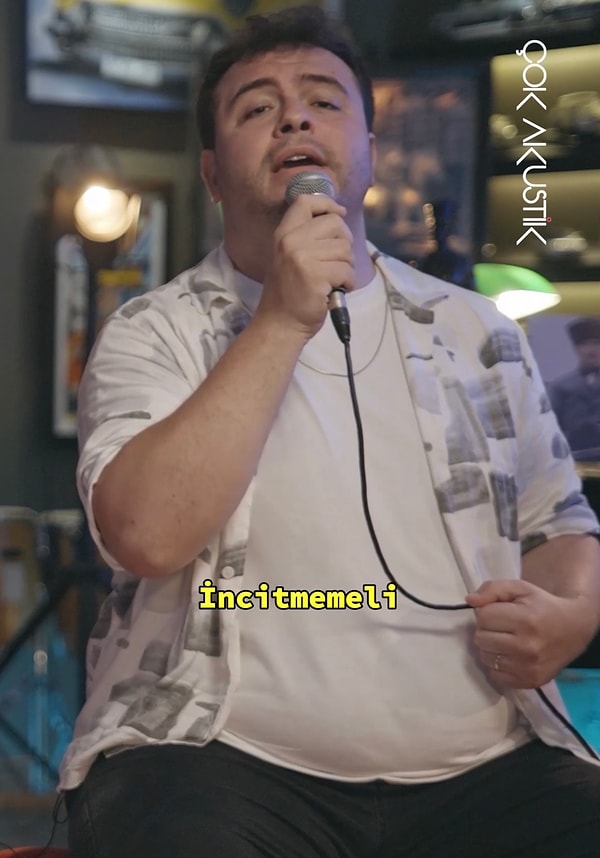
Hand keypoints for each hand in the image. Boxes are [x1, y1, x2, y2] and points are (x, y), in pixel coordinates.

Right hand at [257, 193, 354, 339]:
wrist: (280, 324)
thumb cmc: (290, 293)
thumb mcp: (290, 256)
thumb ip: (307, 236)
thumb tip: (338, 216)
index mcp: (283, 234)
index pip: (306, 201)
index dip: (327, 203)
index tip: (339, 212)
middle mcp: (291, 242)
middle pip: (335, 224)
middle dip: (344, 244)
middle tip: (337, 262)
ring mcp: (302, 258)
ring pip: (345, 249)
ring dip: (346, 267)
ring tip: (332, 280)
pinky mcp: (316, 276)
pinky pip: (347, 271)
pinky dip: (347, 283)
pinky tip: (334, 290)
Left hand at [466, 579, 594, 688]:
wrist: (573, 629)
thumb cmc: (542, 606)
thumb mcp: (520, 588)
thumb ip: (493, 589)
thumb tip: (470, 601)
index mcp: (526, 620)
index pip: (483, 616)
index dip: (488, 611)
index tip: (502, 612)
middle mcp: (527, 647)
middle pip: (480, 638)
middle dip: (488, 629)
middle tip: (504, 626)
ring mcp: (528, 668)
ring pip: (485, 657)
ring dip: (491, 647)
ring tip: (507, 640)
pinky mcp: (530, 682)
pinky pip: (495, 675)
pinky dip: (497, 665)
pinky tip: (510, 655)